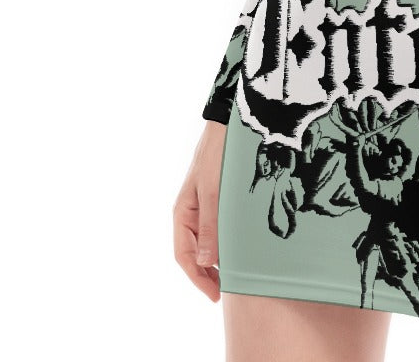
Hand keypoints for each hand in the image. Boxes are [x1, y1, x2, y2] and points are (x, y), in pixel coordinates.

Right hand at [173, 120, 227, 300]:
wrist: (227, 124)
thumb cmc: (218, 155)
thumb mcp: (214, 191)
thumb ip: (210, 226)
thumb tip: (205, 262)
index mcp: (182, 212)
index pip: (184, 255)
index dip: (198, 278)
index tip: (215, 295)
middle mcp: (189, 212)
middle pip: (192, 253)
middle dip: (206, 274)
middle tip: (226, 292)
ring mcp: (201, 205)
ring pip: (203, 242)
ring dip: (214, 260)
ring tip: (232, 275)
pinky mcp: (214, 198)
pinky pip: (213, 228)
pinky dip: (222, 243)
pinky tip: (235, 248)